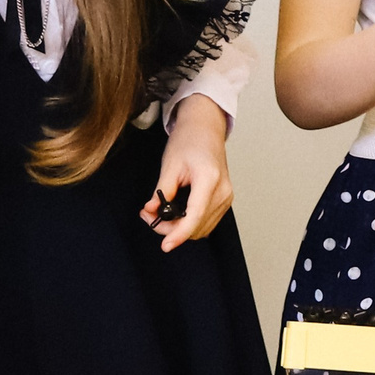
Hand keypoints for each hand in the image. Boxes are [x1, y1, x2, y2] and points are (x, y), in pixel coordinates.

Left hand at [142, 95, 231, 252]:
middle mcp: (223, 192)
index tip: (165, 246)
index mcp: (209, 180)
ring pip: (201, 228)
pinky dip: (188, 223)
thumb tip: (151, 212)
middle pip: (196, 227)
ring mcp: (226, 198)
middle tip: (148, 215)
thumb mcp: (170, 164)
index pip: (194, 216)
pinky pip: (205, 222)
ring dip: (178, 228)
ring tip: (157, 213)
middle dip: (170, 229)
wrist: (205, 129)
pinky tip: (174, 213)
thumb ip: (161, 191)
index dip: (178, 234)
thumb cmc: (189, 140)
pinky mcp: (224, 200)